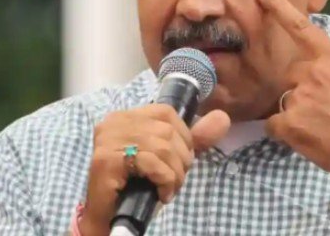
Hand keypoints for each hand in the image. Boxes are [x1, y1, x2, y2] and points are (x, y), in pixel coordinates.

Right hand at [80, 105, 229, 235]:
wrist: (107, 217)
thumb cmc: (136, 186)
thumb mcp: (168, 158)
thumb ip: (194, 139)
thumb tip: (223, 118)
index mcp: (126, 116)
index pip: (166, 112)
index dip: (183, 136)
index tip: (179, 160)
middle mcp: (114, 122)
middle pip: (167, 131)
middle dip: (181, 159)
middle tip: (175, 179)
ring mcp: (107, 139)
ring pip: (163, 147)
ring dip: (175, 173)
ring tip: (170, 188)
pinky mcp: (106, 160)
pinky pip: (152, 162)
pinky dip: (165, 180)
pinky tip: (162, 193)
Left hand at [256, 0, 329, 172]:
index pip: (301, 28)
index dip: (279, 8)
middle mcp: (311, 73)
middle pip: (291, 73)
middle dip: (301, 87)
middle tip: (322, 107)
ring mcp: (298, 97)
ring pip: (285, 100)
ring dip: (296, 111)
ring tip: (320, 126)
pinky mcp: (288, 123)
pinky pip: (275, 124)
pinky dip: (285, 131)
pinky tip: (306, 138)